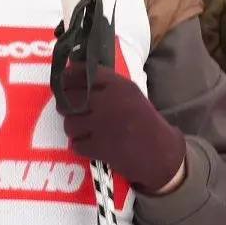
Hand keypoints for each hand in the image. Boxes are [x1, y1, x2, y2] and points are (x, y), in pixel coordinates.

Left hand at [59, 65, 186, 193]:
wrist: (162, 153)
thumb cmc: (145, 122)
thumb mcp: (130, 95)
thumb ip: (106, 84)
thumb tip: (74, 71)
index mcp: (119, 85)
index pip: (84, 73)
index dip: (69, 77)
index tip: (63, 81)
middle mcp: (109, 101)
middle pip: (70, 98)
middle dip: (66, 105)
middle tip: (71, 111)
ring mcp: (103, 125)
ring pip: (70, 123)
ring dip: (73, 128)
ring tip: (84, 130)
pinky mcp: (100, 147)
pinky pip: (76, 144)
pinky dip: (81, 146)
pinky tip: (90, 144)